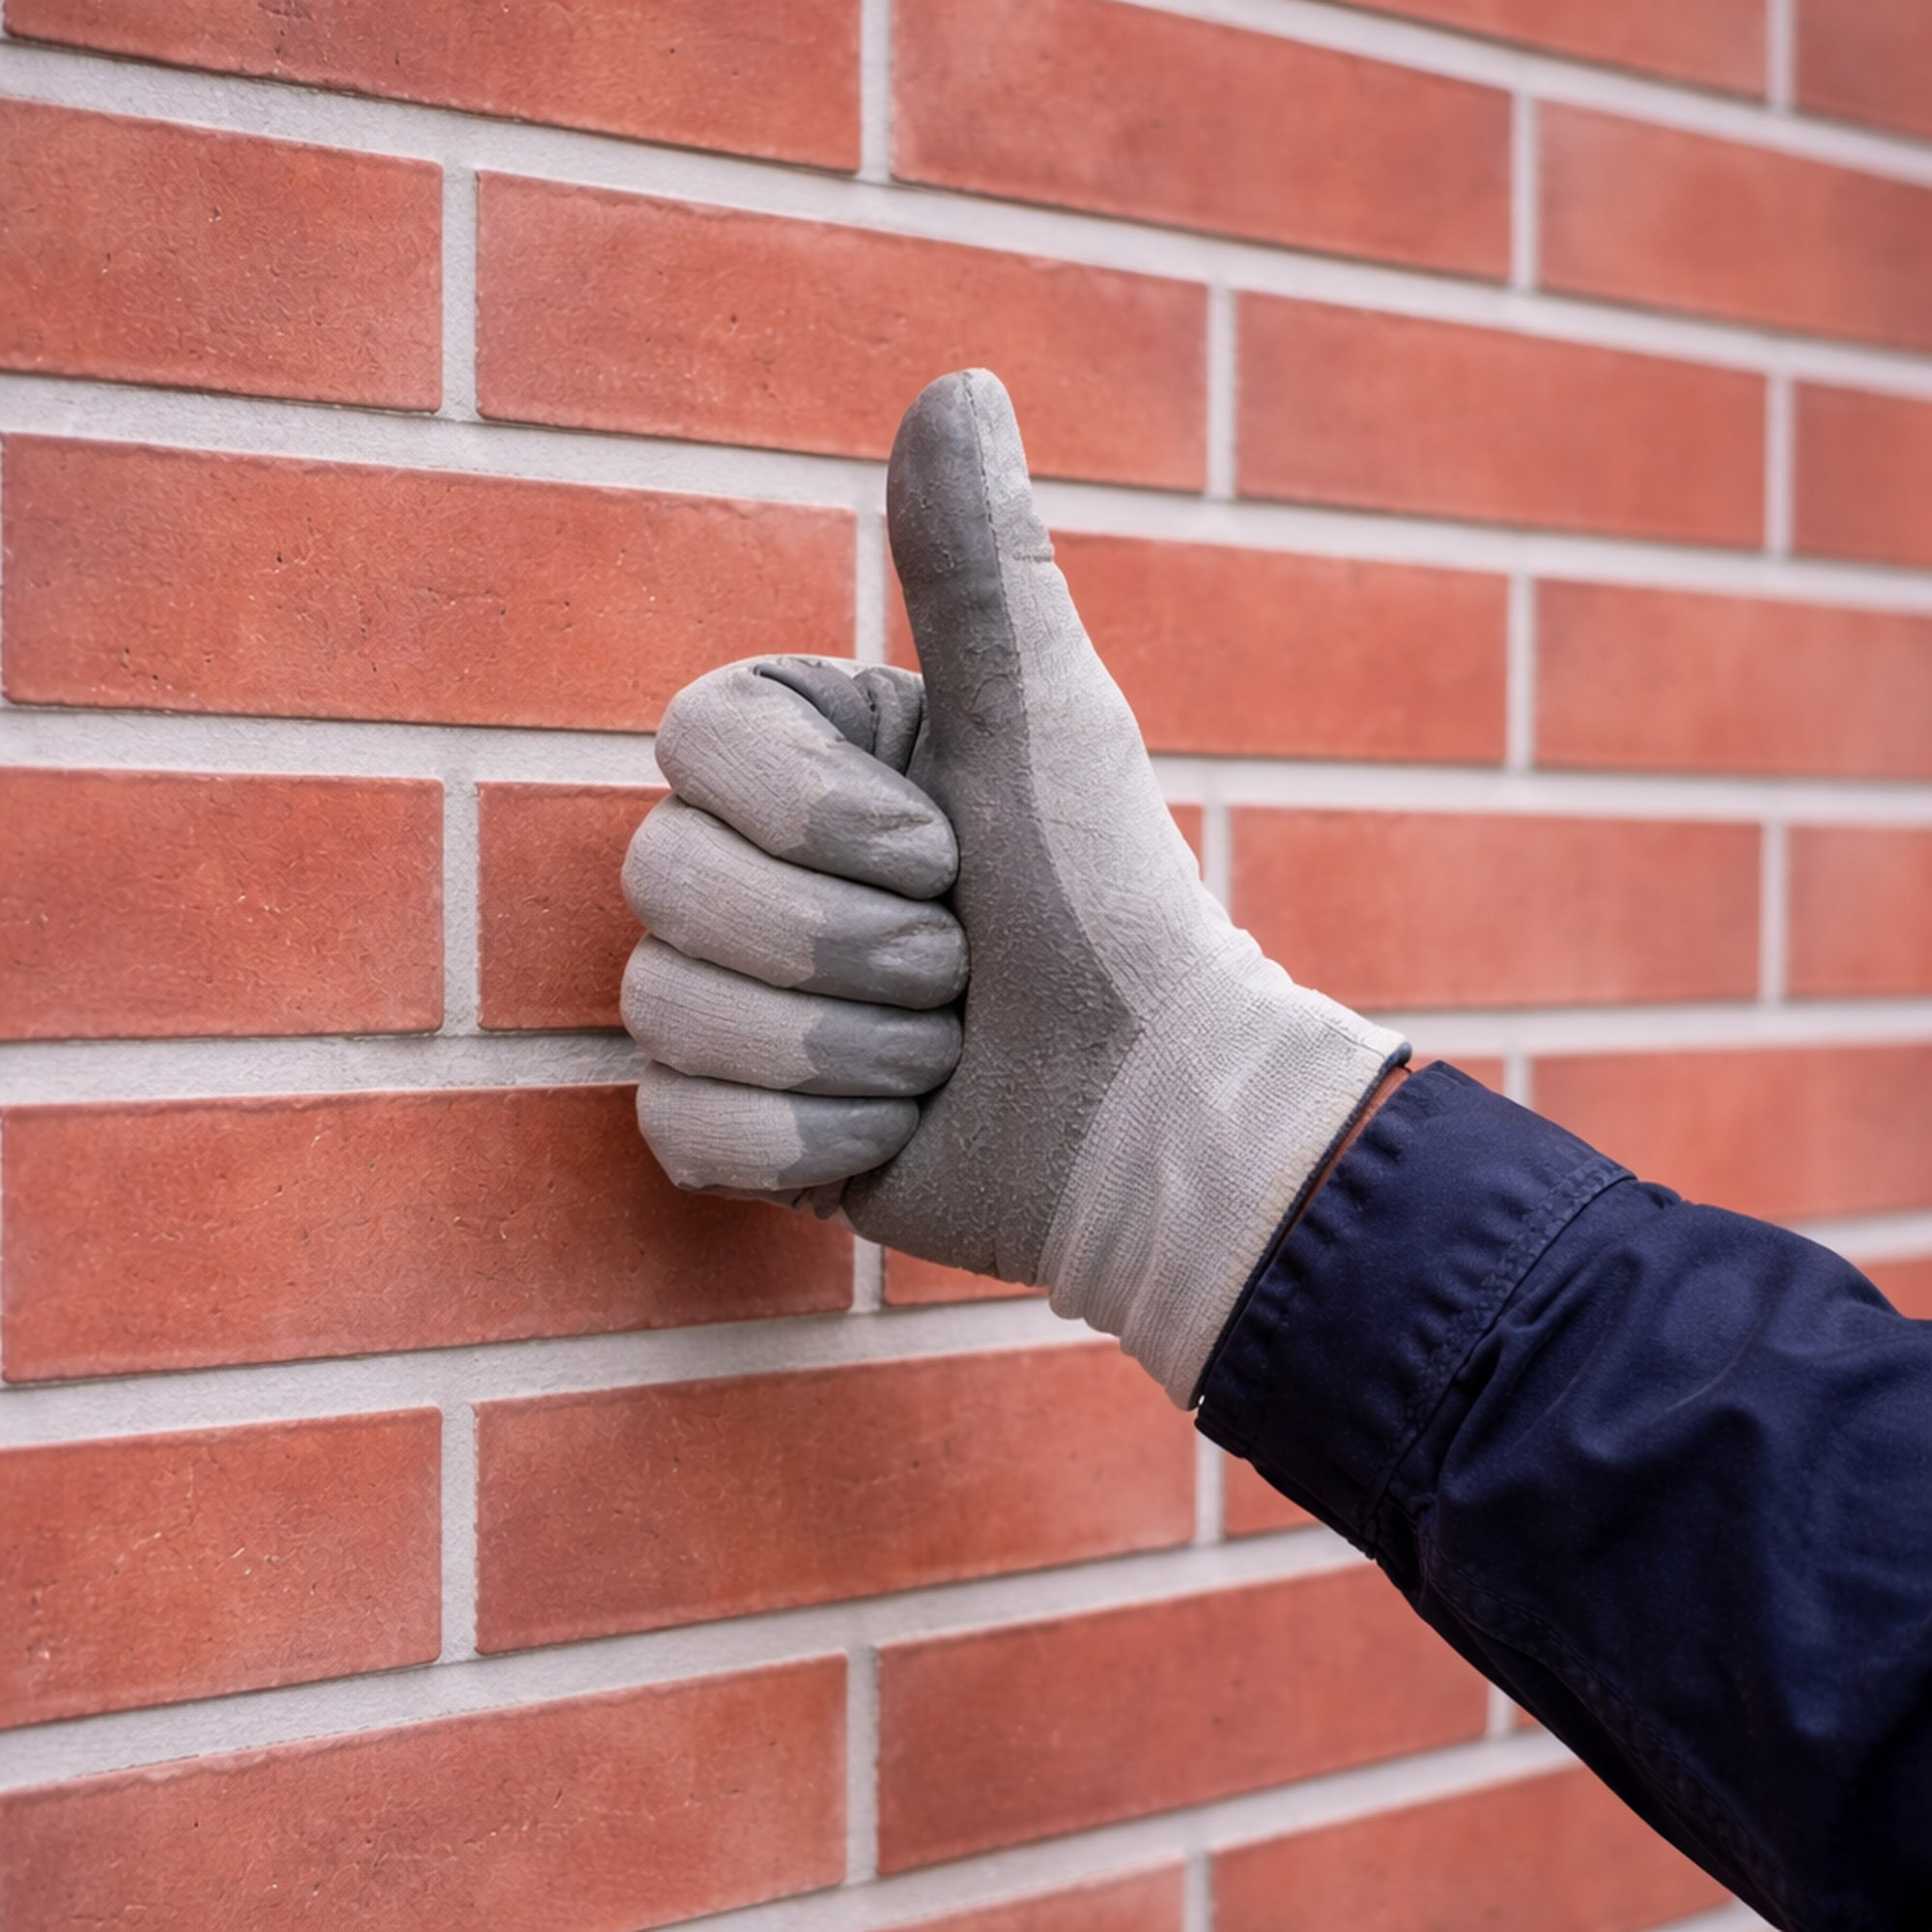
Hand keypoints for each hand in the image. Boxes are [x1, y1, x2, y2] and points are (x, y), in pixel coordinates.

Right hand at [623, 370, 1404, 1403]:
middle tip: (962, 964)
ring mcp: (744, 1003)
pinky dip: (802, 1143)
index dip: (808, 815)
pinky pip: (677, 1128)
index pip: (690, 743)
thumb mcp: (1043, 723)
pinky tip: (897, 1129)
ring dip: (840, 1048)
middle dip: (839, 944)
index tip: (943, 850)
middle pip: (660, 879)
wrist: (1157, 1118)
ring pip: (663, 1008)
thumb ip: (978, 565)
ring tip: (946, 1051)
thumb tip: (957, 380)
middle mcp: (761, 871)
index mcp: (815, 763)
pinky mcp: (743, 1127)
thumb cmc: (1114, 907)